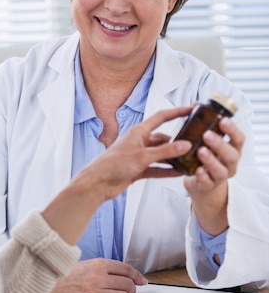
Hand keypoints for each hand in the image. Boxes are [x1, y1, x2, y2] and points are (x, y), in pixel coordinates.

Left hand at [42, 106, 191, 247]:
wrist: (97, 183)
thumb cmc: (113, 165)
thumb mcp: (143, 156)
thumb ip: (165, 151)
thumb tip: (185, 145)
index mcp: (139, 132)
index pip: (162, 117)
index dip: (177, 112)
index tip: (192, 109)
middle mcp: (140, 142)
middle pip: (164, 139)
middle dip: (179, 141)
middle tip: (195, 143)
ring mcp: (139, 156)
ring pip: (162, 155)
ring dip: (174, 158)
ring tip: (191, 159)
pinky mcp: (138, 170)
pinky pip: (157, 168)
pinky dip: (167, 170)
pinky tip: (179, 172)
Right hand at [43, 258, 147, 292]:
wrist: (50, 285)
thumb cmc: (69, 275)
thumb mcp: (89, 264)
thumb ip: (108, 268)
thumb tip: (130, 276)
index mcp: (99, 264)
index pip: (127, 270)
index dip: (138, 276)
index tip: (142, 281)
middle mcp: (99, 277)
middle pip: (128, 285)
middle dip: (132, 290)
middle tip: (128, 292)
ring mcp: (95, 292)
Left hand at [184, 117, 244, 233]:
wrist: (202, 184)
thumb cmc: (206, 158)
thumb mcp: (207, 141)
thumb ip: (203, 124)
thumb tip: (195, 104)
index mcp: (232, 149)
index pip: (239, 139)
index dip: (233, 130)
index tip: (223, 120)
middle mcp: (230, 163)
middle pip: (232, 155)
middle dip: (220, 144)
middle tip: (207, 135)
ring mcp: (220, 177)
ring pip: (220, 171)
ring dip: (211, 160)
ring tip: (201, 151)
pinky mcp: (208, 186)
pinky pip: (208, 183)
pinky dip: (203, 177)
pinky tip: (197, 170)